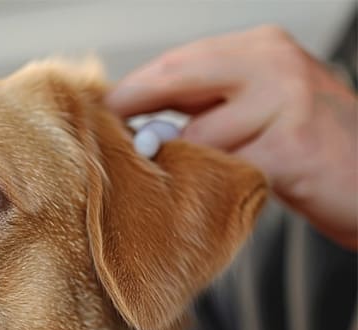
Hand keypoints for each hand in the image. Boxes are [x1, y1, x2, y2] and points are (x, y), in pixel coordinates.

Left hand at [106, 25, 357, 249]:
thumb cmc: (312, 151)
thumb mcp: (265, 109)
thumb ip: (213, 106)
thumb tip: (141, 123)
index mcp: (262, 48)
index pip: (178, 62)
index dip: (133, 88)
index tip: (99, 110)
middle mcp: (274, 63)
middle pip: (176, 80)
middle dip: (133, 109)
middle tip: (102, 136)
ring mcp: (287, 101)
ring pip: (197, 138)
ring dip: (179, 165)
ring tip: (174, 183)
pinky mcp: (292, 147)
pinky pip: (225, 170)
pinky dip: (209, 188)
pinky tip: (209, 200)